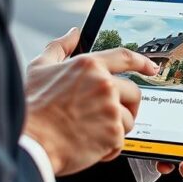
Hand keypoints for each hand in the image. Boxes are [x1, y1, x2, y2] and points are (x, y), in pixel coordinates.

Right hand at [24, 28, 157, 175]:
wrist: (30, 142)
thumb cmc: (32, 107)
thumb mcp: (39, 68)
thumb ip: (60, 47)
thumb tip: (73, 33)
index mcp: (89, 66)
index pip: (126, 57)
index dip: (143, 62)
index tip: (152, 68)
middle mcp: (104, 84)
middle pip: (134, 92)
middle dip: (125, 105)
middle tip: (108, 116)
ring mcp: (110, 109)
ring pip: (129, 119)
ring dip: (115, 128)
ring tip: (91, 132)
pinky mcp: (113, 134)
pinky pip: (120, 141)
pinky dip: (108, 148)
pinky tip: (88, 146)